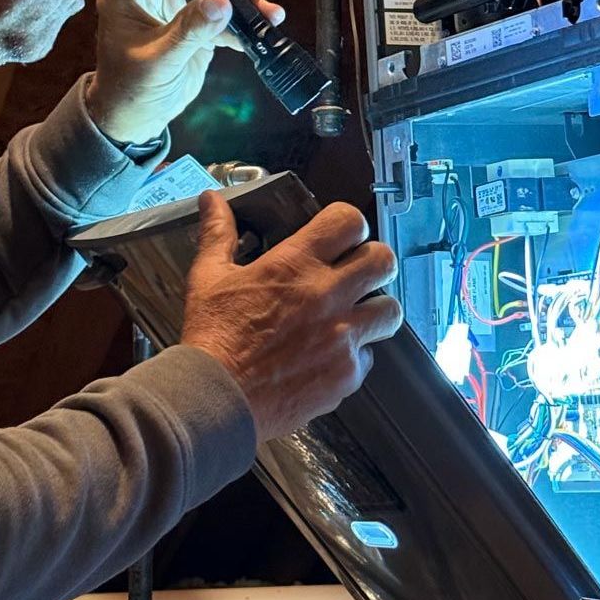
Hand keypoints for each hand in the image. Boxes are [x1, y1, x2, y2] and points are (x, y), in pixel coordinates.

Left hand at [86, 0, 284, 145]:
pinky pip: (223, 10)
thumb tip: (221, 3)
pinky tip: (265, 25)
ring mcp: (176, 3)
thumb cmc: (129, 89)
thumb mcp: (158, 61)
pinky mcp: (197, 21)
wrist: (139, 118)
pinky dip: (245, 18)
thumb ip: (189, 31)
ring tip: (265, 10)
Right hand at [181, 191, 401, 442]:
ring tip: (354, 316)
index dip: (348, 225)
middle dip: (374, 262)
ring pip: (391, 310)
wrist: (215, 399)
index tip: (340, 237)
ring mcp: (342, 336)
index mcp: (296, 265)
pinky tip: (331, 356)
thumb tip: (212, 201)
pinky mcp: (346, 373)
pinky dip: (354, 356)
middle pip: (384, 260)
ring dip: (375, 309)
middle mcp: (327, 295)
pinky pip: (369, 357)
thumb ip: (218, 234)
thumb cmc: (212, 338)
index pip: (349, 221)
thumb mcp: (208, 277)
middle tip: (357, 273)